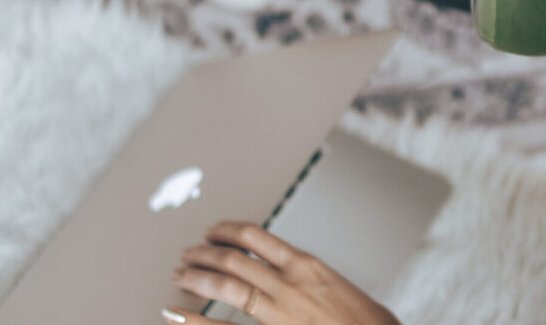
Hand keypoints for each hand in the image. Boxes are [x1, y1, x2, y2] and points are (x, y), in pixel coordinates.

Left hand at [163, 221, 401, 324]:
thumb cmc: (368, 324)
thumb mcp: (340, 287)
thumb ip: (311, 278)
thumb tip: (293, 272)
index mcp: (306, 264)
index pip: (257, 235)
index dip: (228, 230)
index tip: (213, 229)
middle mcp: (289, 282)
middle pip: (234, 257)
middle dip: (204, 253)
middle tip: (187, 253)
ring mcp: (279, 309)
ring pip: (226, 283)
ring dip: (197, 276)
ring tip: (180, 274)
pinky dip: (195, 317)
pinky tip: (177, 312)